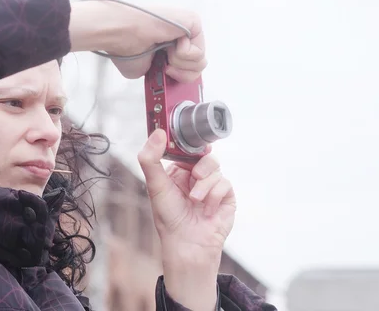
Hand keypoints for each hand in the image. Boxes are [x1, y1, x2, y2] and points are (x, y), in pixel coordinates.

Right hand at [69, 1, 206, 80]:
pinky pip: (199, 51)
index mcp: (169, 48)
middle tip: (165, 67)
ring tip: (165, 52)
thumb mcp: (147, 72)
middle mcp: (180, 38)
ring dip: (179, 63)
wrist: (123, 35)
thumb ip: (163, 76)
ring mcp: (187, 30)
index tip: (168, 78)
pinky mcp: (193, 22)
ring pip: (200, 62)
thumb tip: (167, 81)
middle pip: (197, 67)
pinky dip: (181, 54)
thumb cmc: (126, 49)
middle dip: (180, 74)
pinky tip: (168, 43)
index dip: (181, 78)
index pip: (188, 68)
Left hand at [137, 129, 235, 309]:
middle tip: (194, 174)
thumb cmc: (169, 218)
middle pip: (205, 155)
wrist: (187, 244)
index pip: (187, 150)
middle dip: (199, 165)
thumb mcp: (155, 185)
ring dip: (204, 184)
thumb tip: (158, 133)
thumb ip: (151, 159)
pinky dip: (214, 195)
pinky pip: (225, 183)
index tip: (189, 140)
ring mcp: (212, 187)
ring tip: (195, 200)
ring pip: (215, 168)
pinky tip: (207, 210)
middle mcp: (196, 178)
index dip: (189, 146)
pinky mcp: (226, 197)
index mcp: (178, 172)